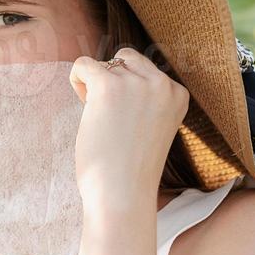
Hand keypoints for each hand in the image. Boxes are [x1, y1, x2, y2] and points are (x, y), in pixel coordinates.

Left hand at [68, 48, 189, 208]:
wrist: (122, 193)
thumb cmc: (131, 167)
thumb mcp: (152, 124)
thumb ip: (145, 97)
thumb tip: (117, 64)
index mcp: (178, 93)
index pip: (146, 70)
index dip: (128, 91)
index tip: (127, 121)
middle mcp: (162, 83)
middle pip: (126, 60)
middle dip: (113, 82)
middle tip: (109, 117)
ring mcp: (136, 83)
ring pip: (106, 63)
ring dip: (95, 86)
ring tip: (98, 117)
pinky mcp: (108, 86)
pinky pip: (83, 64)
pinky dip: (77, 80)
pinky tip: (82, 104)